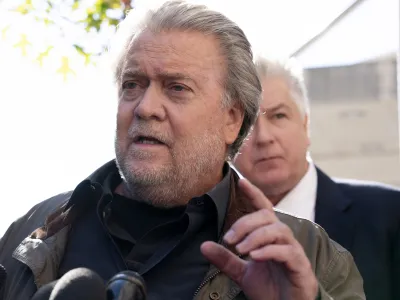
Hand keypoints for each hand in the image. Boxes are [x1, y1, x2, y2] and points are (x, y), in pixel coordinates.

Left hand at [201, 178, 317, 299]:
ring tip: (240, 249)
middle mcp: (283, 239)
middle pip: (268, 217)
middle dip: (246, 223)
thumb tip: (203, 245)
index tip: (241, 181)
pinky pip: (287, 251)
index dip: (254, 194)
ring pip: (278, 230)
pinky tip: (254, 257)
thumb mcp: (242, 272)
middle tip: (229, 239)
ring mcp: (293, 251)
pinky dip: (269, 251)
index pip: (264, 209)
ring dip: (256, 237)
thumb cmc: (269, 289)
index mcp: (269, 237)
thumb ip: (226, 258)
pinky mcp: (300, 266)